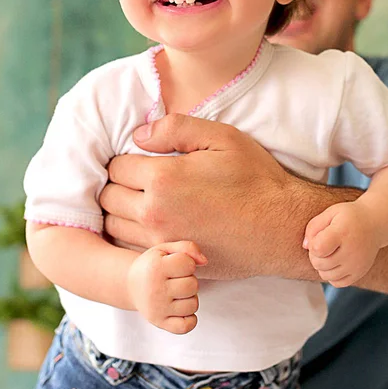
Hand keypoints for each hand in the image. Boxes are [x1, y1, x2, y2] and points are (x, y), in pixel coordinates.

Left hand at [100, 114, 298, 278]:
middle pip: (108, 197)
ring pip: (114, 225)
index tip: (140, 161)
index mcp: (163, 179)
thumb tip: (138, 135)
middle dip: (117, 184)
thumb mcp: (223, 138)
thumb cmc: (255, 181)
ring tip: (139, 202)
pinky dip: (131, 235)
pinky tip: (150, 226)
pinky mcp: (171, 259)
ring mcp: (161, 241)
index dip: (125, 160)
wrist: (279, 229)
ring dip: (120, 211)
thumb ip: (176, 129)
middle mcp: (154, 213)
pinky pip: (130, 248)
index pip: (117, 166)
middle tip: (137, 180)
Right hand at [127, 240, 206, 333]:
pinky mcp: (159, 323)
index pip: (188, 264)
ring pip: (193, 305)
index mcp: (155, 268)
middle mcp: (155, 290)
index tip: (177, 265)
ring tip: (177, 293)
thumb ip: (187, 247)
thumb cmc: (153, 265)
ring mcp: (157, 309)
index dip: (188, 263)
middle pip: (192, 285)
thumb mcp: (165, 249)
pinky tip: (181, 309)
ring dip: (190, 298)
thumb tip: (205, 261)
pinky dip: (190, 319)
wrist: (131, 285)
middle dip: (190, 281)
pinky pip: (187, 326)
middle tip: (177, 280)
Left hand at [304, 201, 380, 287]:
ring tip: (329, 254)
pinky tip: (336, 263)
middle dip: (315, 255)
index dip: (312, 245)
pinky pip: (337, 283)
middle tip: (323, 245)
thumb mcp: (330, 213)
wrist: (375, 223)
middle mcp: (351, 251)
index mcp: (342, 233)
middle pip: (319, 264)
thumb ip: (313, 227)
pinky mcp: (359, 273)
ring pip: (325, 275)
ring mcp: (357, 264)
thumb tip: (305, 246)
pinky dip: (332, 275)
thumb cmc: (348, 218)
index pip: (318, 249)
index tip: (319, 237)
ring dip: (322, 266)